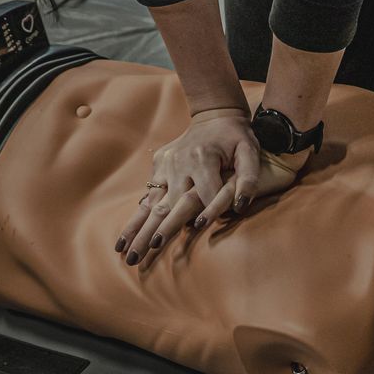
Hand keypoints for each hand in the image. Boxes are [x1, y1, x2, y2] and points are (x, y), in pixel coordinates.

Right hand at [115, 107, 263, 264]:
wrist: (216, 114)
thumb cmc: (238, 137)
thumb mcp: (250, 152)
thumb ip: (249, 178)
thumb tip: (240, 206)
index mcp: (203, 158)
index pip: (205, 195)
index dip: (204, 215)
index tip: (194, 232)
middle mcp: (179, 163)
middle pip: (168, 206)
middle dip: (153, 233)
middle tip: (136, 259)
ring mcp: (166, 164)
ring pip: (151, 203)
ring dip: (136, 229)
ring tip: (123, 252)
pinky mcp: (159, 164)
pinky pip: (149, 194)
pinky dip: (137, 216)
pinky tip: (125, 236)